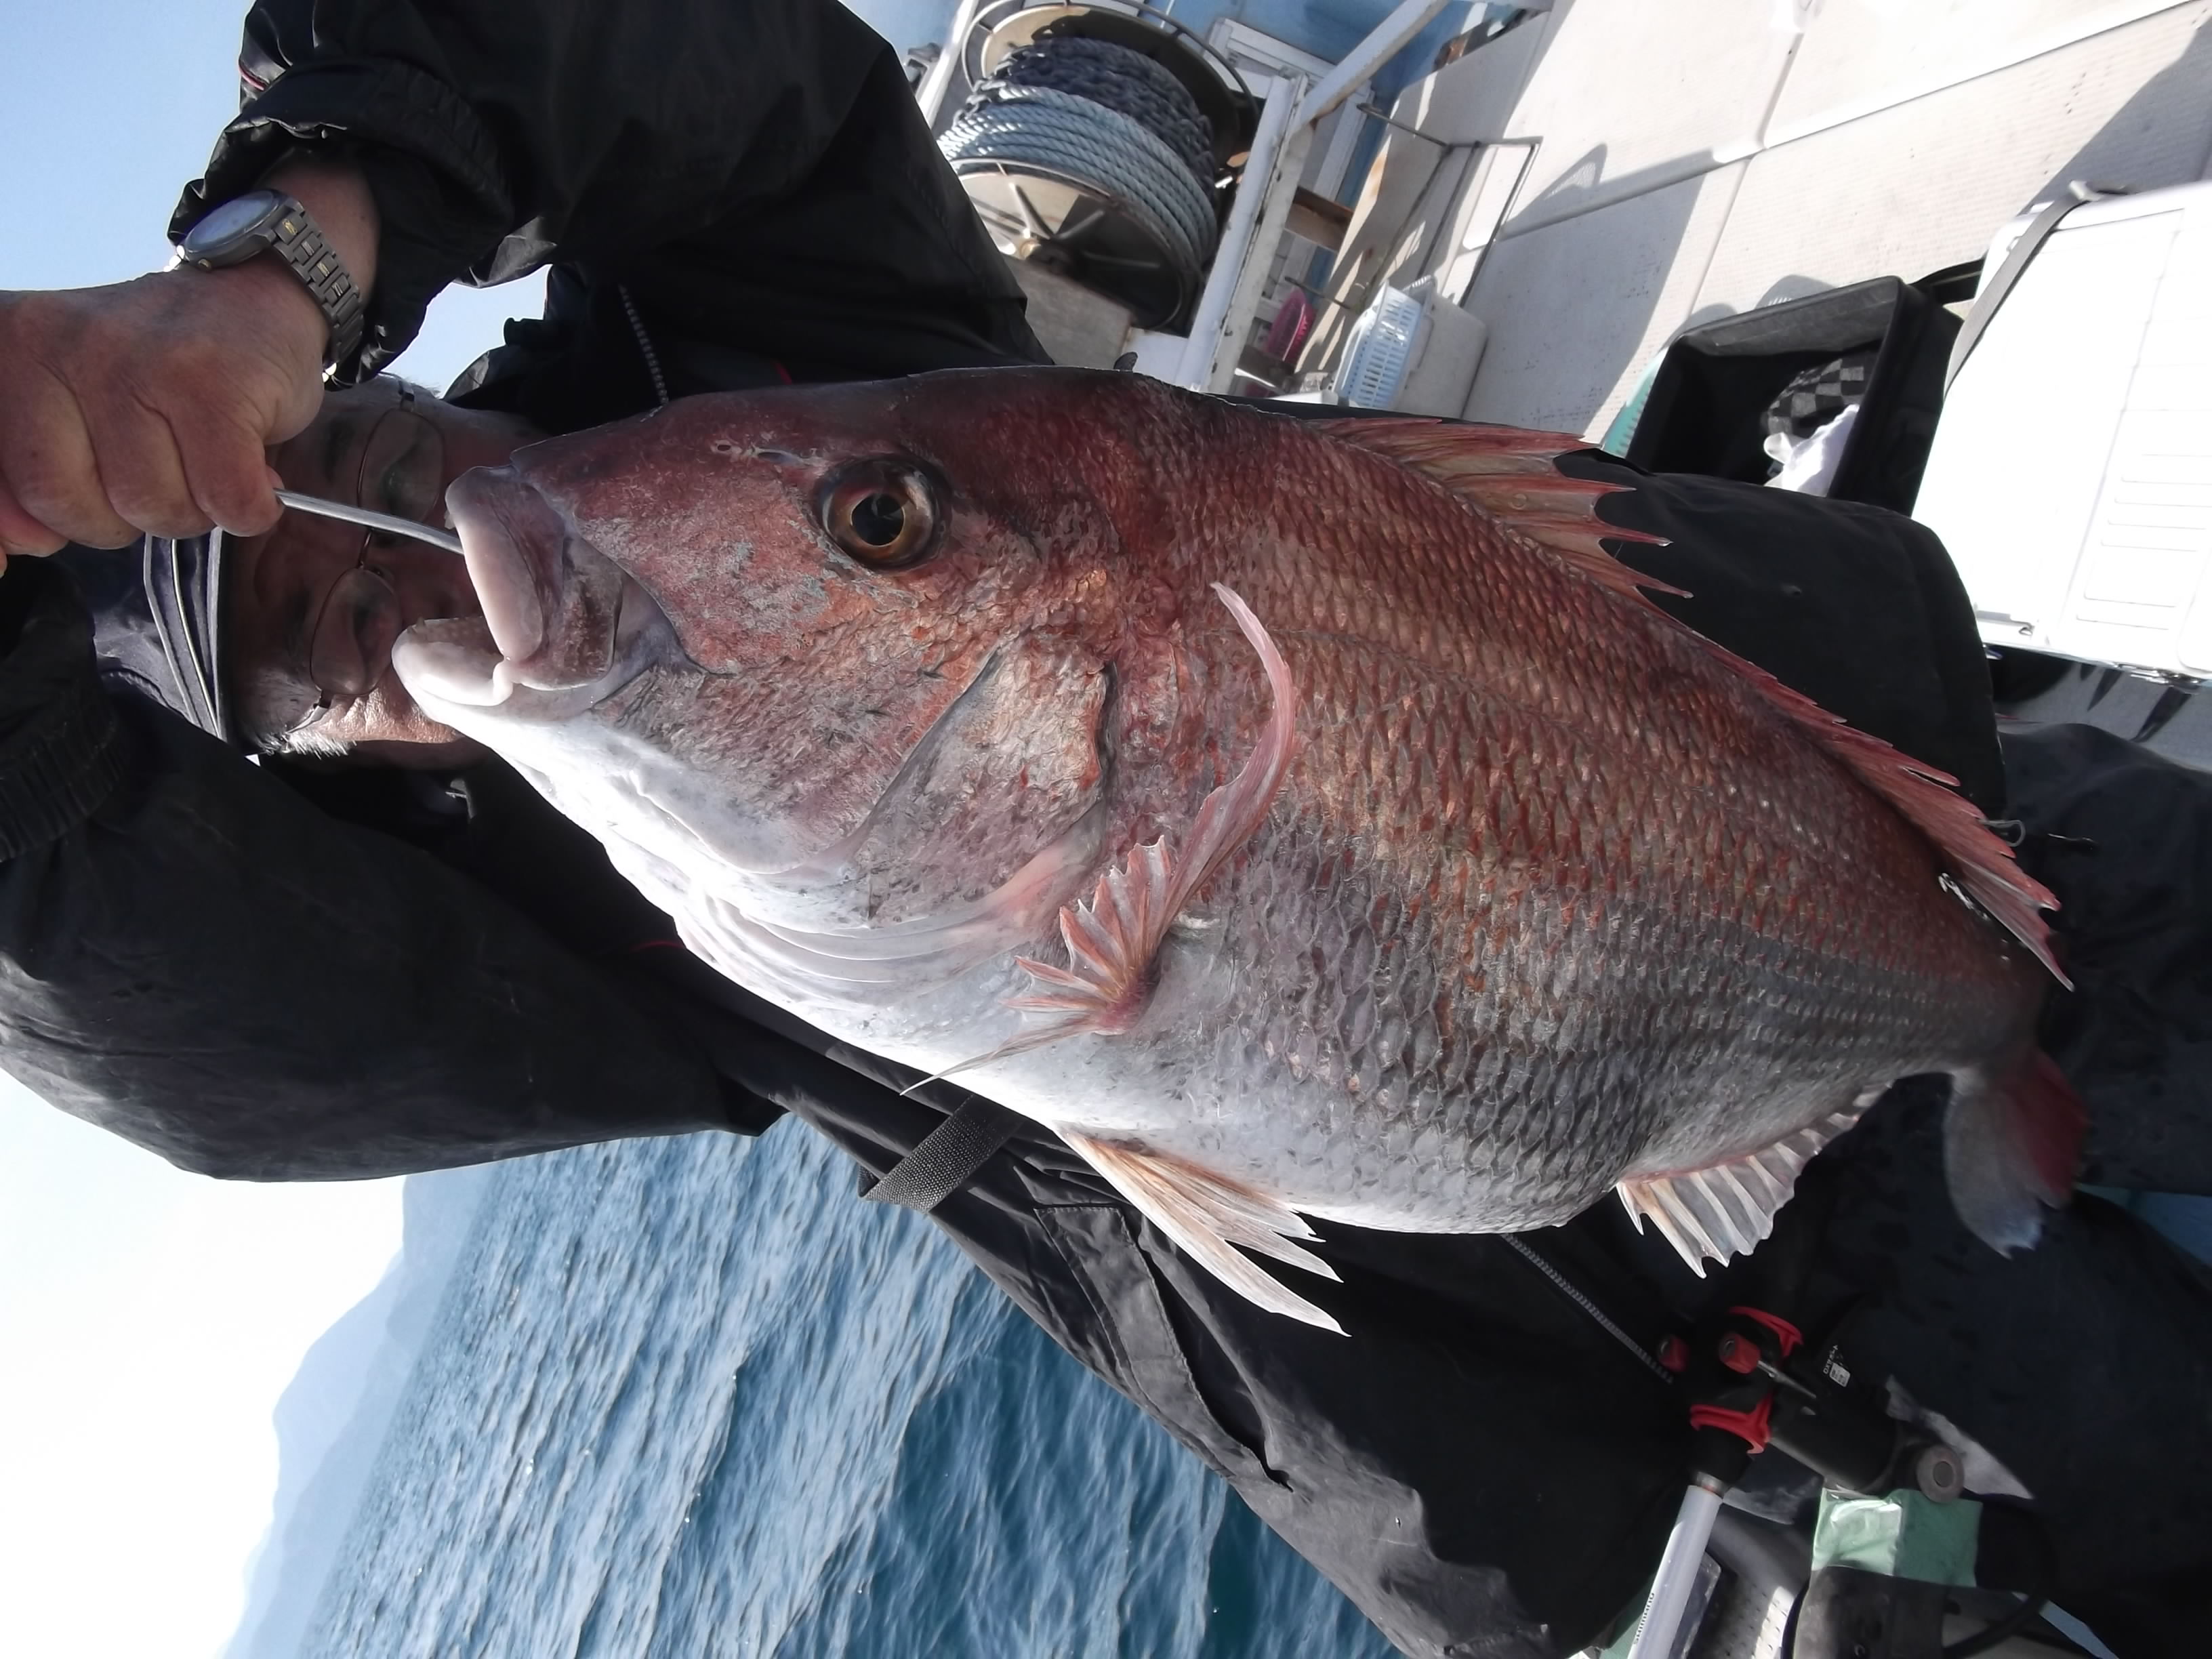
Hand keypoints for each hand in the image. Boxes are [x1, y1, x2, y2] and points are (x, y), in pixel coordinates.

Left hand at [0, 266, 328, 559]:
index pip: (5, 484)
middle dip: (122, 515)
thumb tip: (21, 543)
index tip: (75, 515)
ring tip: (204, 457)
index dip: (39, 524)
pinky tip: (251, 470)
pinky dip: (249, 506)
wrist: (253, 298)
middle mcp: (56, 344)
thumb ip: (26, 475)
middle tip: (156, 469)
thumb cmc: (160, 368)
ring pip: (150, 506)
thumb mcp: (69, 410)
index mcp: (8, 351)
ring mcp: (136, 361)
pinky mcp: (214, 386)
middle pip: (68, 506)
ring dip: (194, 506)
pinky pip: (226, 500)